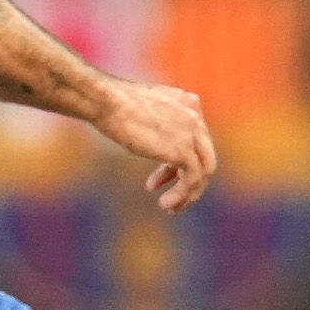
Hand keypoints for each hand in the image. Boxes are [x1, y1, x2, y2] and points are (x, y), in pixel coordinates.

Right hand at [99, 79, 215, 211]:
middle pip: (203, 155)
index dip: (176, 162)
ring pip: (204, 170)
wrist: (106, 101)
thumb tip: (150, 139)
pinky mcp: (183, 149)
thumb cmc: (109, 103)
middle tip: (171, 196)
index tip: (156, 179)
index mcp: (187, 102)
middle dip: (187, 179)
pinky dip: (183, 195)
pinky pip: (193, 179)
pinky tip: (166, 204)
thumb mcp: (141, 109)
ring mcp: (192, 131)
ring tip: (170, 208)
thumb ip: (155, 121)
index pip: (194, 138)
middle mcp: (195, 114)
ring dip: (189, 193)